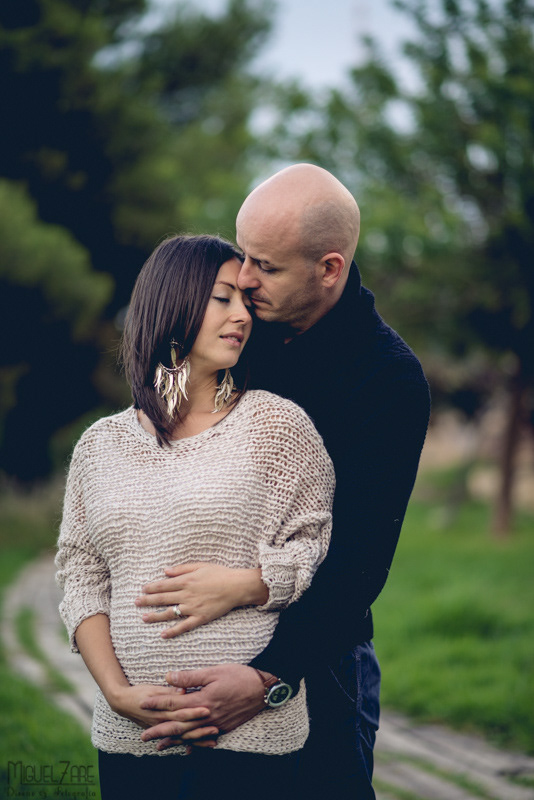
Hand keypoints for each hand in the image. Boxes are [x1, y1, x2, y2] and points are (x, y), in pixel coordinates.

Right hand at [108, 684, 215, 735]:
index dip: (194, 711)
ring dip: (197, 739)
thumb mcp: (152, 688)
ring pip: (182, 737)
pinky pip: (176, 740)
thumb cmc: (138, 692)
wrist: (122, 702)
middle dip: (200, 729)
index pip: (181, 711)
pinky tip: (199, 747)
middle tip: (216, 729)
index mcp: (161, 710)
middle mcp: (162, 722)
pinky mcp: (162, 731)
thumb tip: (183, 690)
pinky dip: (188, 744)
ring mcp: (162, 729)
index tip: (207, 710)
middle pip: (184, 727)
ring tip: (213, 741)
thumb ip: (169, 691)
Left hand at [135, 563, 266, 638]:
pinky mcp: (200, 617)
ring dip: (155, 615)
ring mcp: (193, 607)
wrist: (237, 586)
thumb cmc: (220, 573)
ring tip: (143, 618)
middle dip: (147, 600)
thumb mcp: (200, 566)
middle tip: (136, 602)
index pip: (164, 585)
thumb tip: (166, 571)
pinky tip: (163, 634)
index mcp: (186, 580)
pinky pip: (184, 626)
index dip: (152, 587)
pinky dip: (173, 631)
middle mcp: (187, 594)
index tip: (142, 589)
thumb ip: (182, 569)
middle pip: (163, 598)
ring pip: (169, 613)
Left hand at [140, 663, 267, 749]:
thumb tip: (169, 677)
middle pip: (179, 726)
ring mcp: (216, 725)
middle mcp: (207, 717)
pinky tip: (186, 748)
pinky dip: (194, 744)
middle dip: (160, 731)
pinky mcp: (224, 728)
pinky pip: (205, 739)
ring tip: (159, 746)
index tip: (143, 703)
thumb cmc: (240, 676)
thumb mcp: (214, 671)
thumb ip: (191, 677)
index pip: (174, 704)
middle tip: (143, 736)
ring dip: (173, 741)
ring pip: (190, 736)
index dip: (158, 703)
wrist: (263, 690)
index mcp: (203, 701)